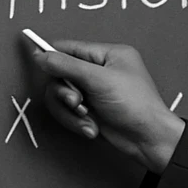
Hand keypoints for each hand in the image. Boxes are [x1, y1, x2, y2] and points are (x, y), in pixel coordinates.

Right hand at [32, 40, 184, 173]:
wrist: (148, 139)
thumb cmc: (134, 105)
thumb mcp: (99, 80)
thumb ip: (67, 66)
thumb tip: (40, 56)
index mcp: (109, 54)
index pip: (70, 48)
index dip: (53, 57)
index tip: (41, 67)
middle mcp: (100, 70)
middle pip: (60, 74)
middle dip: (64, 92)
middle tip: (77, 102)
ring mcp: (94, 91)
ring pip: (61, 96)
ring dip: (69, 111)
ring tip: (87, 118)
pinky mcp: (90, 110)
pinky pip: (68, 112)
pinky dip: (76, 122)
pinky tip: (91, 128)